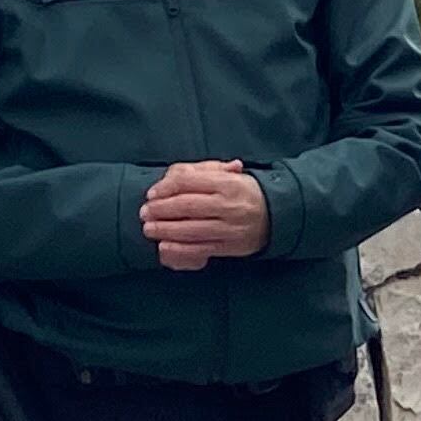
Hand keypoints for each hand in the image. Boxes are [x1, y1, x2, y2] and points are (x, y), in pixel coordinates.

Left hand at [140, 159, 269, 271]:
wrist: (275, 215)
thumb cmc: (243, 192)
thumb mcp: (228, 175)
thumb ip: (200, 171)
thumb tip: (171, 176)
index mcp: (227, 183)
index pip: (189, 182)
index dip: (166, 188)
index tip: (151, 194)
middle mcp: (228, 205)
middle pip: (187, 206)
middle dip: (161, 210)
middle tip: (144, 213)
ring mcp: (229, 228)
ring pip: (191, 230)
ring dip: (166, 230)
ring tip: (149, 229)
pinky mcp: (229, 246)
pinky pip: (200, 249)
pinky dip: (180, 249)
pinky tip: (164, 247)